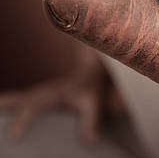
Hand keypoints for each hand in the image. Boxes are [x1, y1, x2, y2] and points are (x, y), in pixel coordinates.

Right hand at [0, 47, 124, 142]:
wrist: (89, 75)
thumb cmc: (89, 89)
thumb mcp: (92, 101)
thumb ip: (91, 120)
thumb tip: (91, 141)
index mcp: (52, 94)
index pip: (34, 106)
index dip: (23, 120)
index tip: (14, 135)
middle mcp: (41, 92)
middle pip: (19, 99)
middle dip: (5, 106)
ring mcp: (37, 94)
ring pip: (15, 98)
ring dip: (3, 103)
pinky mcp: (36, 97)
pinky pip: (18, 101)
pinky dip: (7, 104)